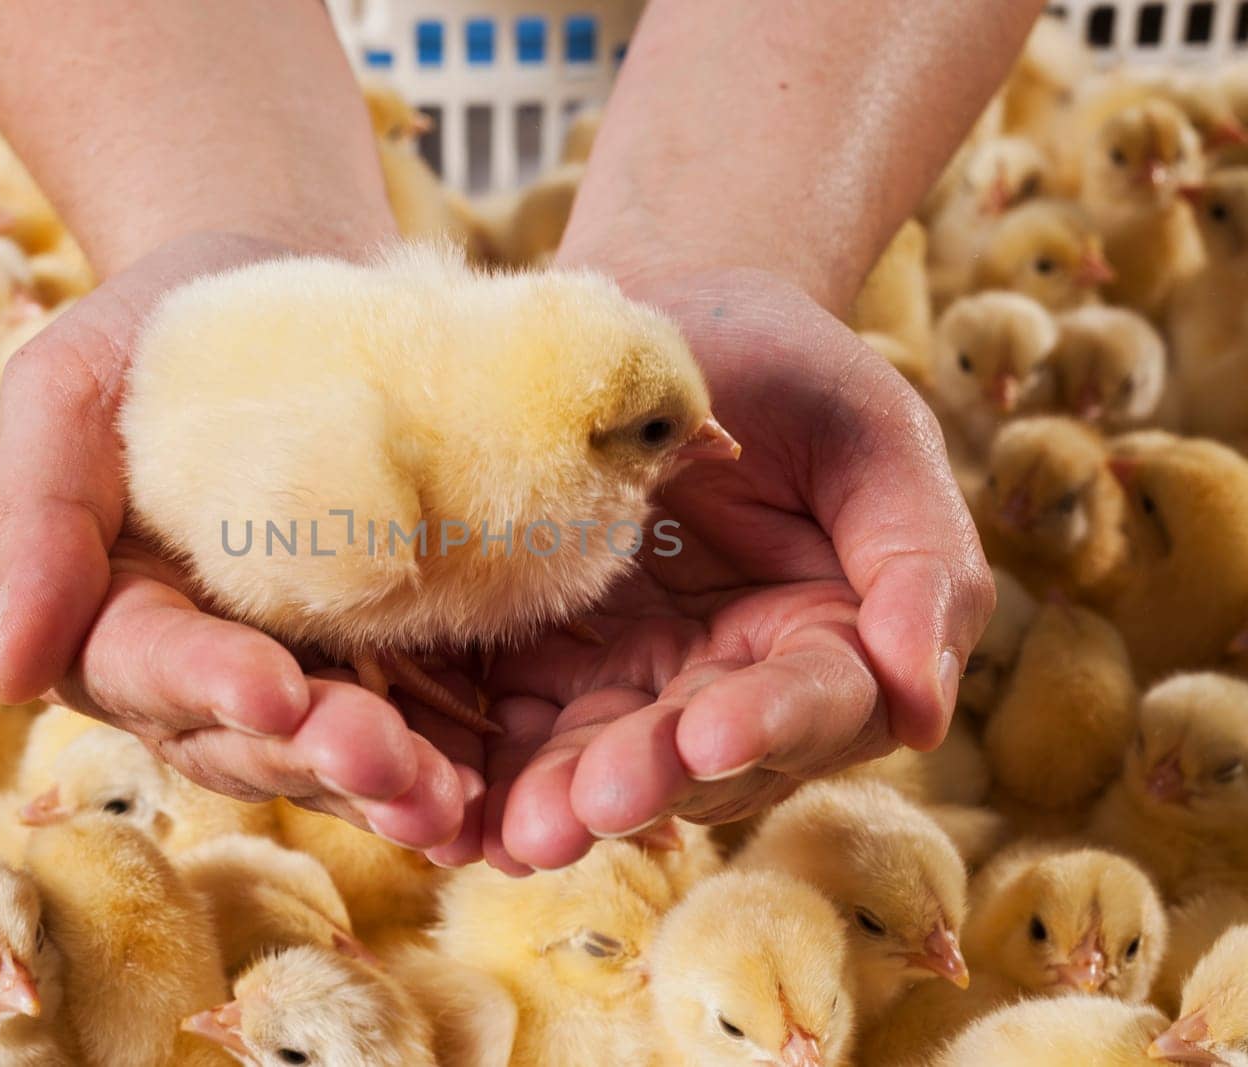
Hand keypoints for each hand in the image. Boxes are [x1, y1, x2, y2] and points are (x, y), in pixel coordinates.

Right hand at [0, 233, 468, 852]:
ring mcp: (293, 670)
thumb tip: (5, 677)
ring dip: (380, 784)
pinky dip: (436, 763)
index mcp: (110, 612)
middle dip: (309, 755)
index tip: (272, 693)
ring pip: (320, 755)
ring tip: (446, 801)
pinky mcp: (377, 660)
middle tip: (384, 762)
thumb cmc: (157, 330)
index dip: (206, 684)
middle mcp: (199, 667)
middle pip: (240, 739)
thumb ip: (36, 518)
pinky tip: (481, 792)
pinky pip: (402, 727)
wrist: (281, 283)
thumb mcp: (70, 386)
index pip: (145, 664)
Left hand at [479, 269, 993, 873]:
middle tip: (591, 802)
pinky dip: (494, 772)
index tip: (709, 736)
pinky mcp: (547, 669)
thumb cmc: (783, 364)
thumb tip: (926, 712)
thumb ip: (919, 559)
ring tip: (522, 828)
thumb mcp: (869, 432)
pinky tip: (460, 814)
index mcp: (828, 637)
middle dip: (646, 780)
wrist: (663, 312)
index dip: (768, 725)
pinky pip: (521, 731)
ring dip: (564, 798)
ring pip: (606, 763)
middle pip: (700, 758)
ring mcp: (635, 683)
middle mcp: (733, 684)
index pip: (816, 702)